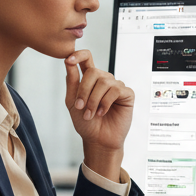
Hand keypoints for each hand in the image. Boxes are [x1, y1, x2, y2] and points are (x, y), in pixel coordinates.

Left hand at [64, 50, 133, 176]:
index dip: (78, 55)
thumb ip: (72, 82)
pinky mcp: (127, 94)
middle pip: (94, 71)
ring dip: (94, 100)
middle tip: (80, 107)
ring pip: (104, 82)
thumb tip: (68, 61)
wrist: (98, 140)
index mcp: (90, 79)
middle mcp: (103, 80)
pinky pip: (116, 90)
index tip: (68, 60)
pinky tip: (103, 112)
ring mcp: (116, 86)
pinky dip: (106, 102)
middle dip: (84, 90)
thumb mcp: (72, 102)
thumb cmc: (86, 123)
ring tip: (91, 114)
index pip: (86, 58)